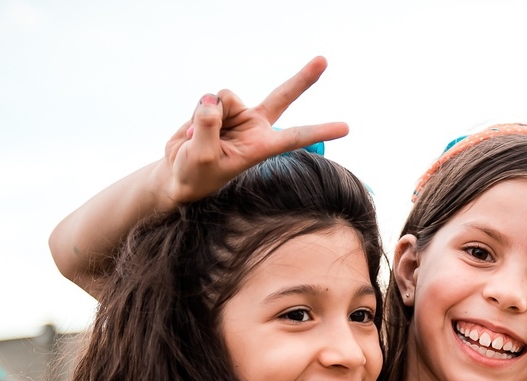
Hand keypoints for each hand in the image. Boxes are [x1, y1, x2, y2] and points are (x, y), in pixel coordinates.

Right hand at [157, 56, 348, 206]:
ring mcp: (239, 115)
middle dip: (303, 79)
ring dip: (206, 114)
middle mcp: (255, 127)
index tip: (346, 128)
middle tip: (324, 60)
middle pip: (283, 96)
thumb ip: (207, 127)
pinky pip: (208, 98)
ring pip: (225, 97)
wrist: (180, 172)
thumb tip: (212, 100)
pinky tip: (192, 131)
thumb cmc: (195, 175)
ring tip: (198, 138)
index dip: (320, 131)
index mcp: (261, 147)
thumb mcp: (201, 157)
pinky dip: (196, 112)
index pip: (295, 136)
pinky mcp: (220, 108)